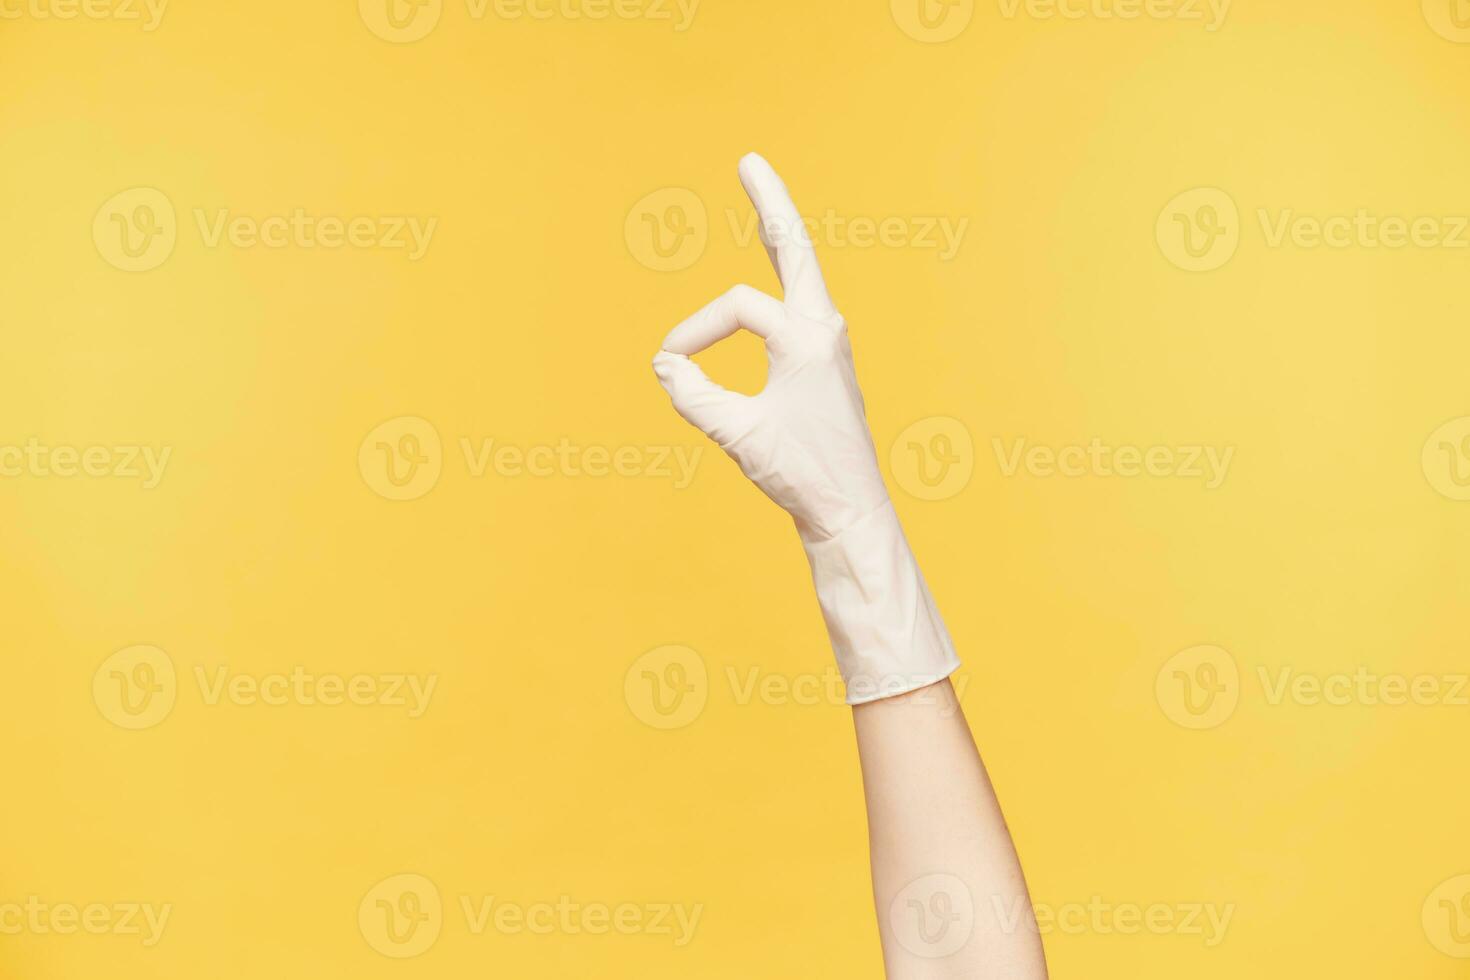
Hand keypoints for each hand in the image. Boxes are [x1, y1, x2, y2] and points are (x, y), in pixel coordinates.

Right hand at [651, 153, 888, 542]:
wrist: (849, 511)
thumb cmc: (800, 474)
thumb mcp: (737, 435)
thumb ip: (694, 395)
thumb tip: (664, 363)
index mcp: (807, 338)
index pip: (736, 307)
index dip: (696, 328)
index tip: (669, 361)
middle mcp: (826, 330)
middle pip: (795, 249)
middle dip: (769, 204)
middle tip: (749, 160)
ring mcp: (831, 343)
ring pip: (802, 272)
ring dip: (780, 235)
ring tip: (763, 194)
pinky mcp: (826, 363)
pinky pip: (800, 303)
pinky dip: (783, 275)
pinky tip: (780, 266)